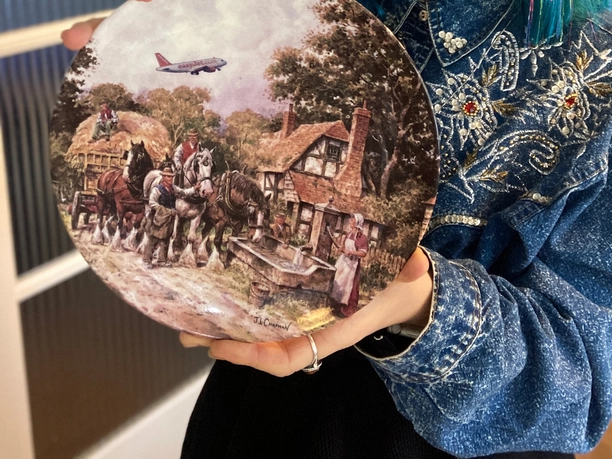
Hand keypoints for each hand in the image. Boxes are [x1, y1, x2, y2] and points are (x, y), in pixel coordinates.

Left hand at [180, 246, 432, 376]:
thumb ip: (410, 267)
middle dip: (226, 342)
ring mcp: (305, 317)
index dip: (256, 354)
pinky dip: (243, 310)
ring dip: (226, 327)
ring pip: (260, 331)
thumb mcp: (408, 274)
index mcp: (334, 327)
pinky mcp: (301, 301)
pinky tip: (222, 298)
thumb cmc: (401, 283)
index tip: (226, 344)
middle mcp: (314, 327)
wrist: (407, 290)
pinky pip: (268, 314)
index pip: (290, 355)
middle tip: (188, 330)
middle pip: (263, 346)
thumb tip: (416, 264)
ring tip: (190, 319)